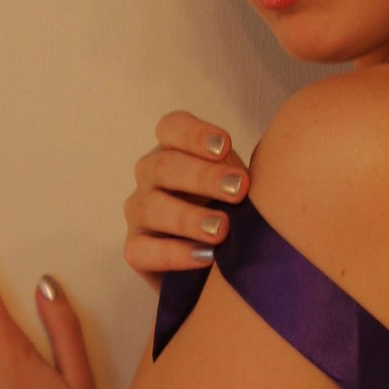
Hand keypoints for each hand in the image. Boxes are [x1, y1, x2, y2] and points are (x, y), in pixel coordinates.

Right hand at [122, 112, 249, 295]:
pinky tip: (206, 256)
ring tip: (222, 229)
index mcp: (174, 149)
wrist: (215, 261)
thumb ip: (241, 176)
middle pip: (164, 165)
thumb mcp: (238, 185)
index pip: (172, 128)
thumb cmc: (230, 209)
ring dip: (189, 217)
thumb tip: (252, 180)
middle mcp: (151, 175)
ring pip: (150, 207)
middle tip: (238, 189)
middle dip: (203, 176)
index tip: (225, 145)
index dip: (195, 134)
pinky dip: (175, 254)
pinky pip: (141, 250)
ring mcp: (139, 211)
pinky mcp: (135, 249)